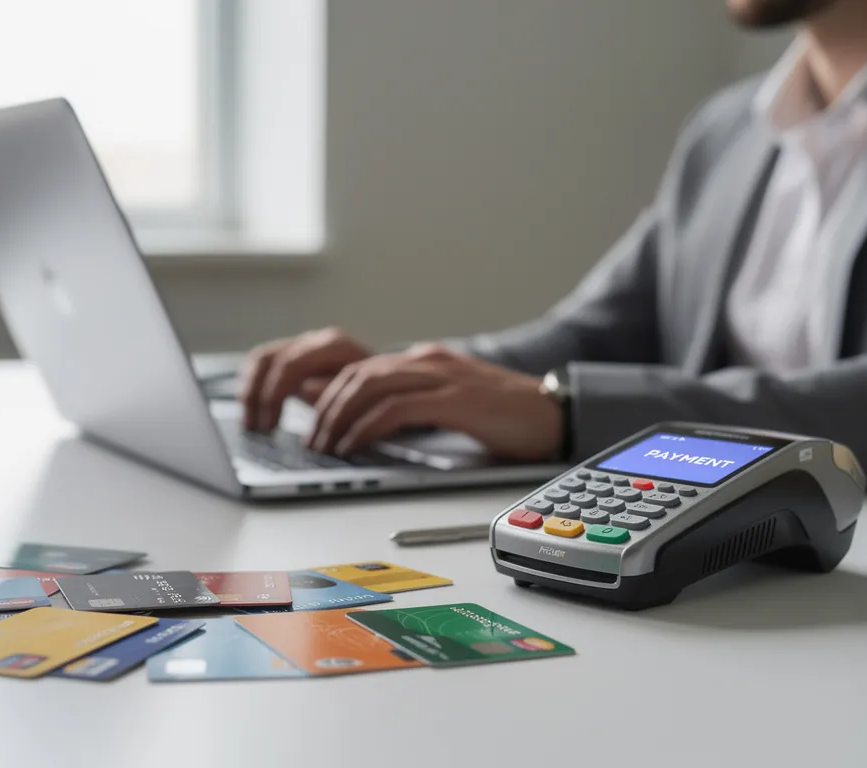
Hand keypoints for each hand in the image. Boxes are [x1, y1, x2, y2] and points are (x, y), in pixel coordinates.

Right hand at [238, 328, 372, 430]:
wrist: (384, 389)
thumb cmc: (376, 397)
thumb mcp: (362, 399)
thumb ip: (335, 392)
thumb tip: (308, 387)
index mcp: (336, 346)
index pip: (292, 363)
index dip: (275, 394)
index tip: (271, 426)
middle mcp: (316, 341)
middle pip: (272, 359)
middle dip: (261, 396)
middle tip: (258, 429)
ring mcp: (303, 346)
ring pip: (262, 359)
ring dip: (251, 391)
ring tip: (250, 425)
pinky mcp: (294, 357)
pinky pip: (262, 364)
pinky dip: (252, 386)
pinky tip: (251, 411)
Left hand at [307, 343, 563, 460]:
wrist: (554, 414)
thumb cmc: (504, 416)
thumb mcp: (448, 404)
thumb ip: (410, 405)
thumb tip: (363, 421)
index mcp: (425, 360)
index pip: (361, 367)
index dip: (328, 393)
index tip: (312, 422)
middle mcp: (429, 360)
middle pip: (357, 373)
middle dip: (325, 407)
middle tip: (312, 440)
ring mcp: (442, 377)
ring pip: (370, 386)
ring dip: (339, 417)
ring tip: (326, 446)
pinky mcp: (455, 399)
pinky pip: (396, 409)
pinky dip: (368, 427)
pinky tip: (355, 446)